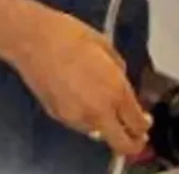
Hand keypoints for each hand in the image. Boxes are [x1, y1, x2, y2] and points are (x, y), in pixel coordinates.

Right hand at [4, 6, 149, 156]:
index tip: (145, 122)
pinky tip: (85, 101)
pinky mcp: (58, 117)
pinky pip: (81, 125)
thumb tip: (121, 82)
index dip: (144, 125)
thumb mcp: (107, 48)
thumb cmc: (71, 36)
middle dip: (133, 142)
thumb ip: (119, 71)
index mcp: (116, 90)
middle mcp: (98, 110)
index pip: (137, 122)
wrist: (34, 40)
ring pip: (99, 134)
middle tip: (136, 135)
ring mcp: (76, 117)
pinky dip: (88, 119)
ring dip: (107, 126)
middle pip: (121, 142)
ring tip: (106, 109)